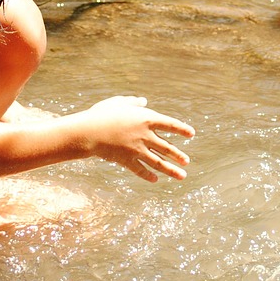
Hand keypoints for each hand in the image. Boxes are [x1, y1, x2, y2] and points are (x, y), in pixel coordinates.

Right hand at [78, 95, 194, 181]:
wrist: (88, 132)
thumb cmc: (102, 114)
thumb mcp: (118, 103)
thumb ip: (133, 102)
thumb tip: (144, 101)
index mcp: (146, 119)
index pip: (170, 124)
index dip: (181, 129)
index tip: (191, 134)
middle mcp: (145, 135)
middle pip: (167, 147)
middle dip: (178, 155)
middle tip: (187, 161)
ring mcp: (137, 150)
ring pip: (158, 162)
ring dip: (171, 170)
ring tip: (182, 176)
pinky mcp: (127, 161)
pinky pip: (140, 170)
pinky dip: (148, 175)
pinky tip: (155, 179)